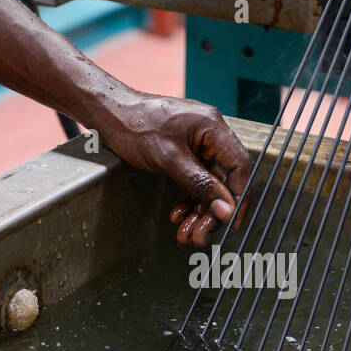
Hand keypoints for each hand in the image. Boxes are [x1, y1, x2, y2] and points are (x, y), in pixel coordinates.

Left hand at [97, 93, 250, 246]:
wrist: (110, 114)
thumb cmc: (135, 126)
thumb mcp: (169, 159)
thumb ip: (200, 185)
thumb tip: (225, 210)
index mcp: (213, 128)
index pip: (239, 167)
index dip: (239, 198)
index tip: (231, 223)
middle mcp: (211, 135)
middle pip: (224, 180)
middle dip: (212, 212)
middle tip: (200, 237)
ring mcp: (199, 144)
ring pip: (209, 185)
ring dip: (199, 212)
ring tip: (186, 234)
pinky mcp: (186, 153)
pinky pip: (196, 181)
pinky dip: (189, 201)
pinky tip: (178, 216)